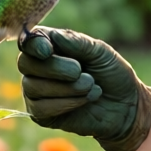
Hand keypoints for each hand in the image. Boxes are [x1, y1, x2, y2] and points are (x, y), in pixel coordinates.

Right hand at [17, 28, 150, 150]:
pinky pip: (40, 108)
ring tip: (91, 86)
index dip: (34, 45)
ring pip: (32, 87)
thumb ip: (78, 43)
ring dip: (66, 87)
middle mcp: (38, 68)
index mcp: (51, 47)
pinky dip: (65, 103)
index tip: (48, 50)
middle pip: (25, 63)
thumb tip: (53, 36)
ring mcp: (37, 92)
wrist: (125, 106)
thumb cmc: (112, 74)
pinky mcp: (42, 115)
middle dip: (54, 67)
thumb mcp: (101, 53)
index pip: (29, 41)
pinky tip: (85, 100)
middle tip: (79, 71)